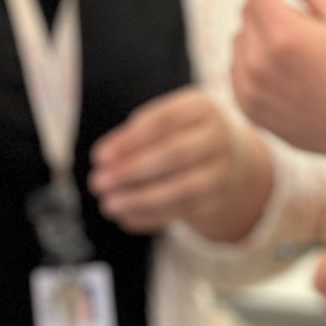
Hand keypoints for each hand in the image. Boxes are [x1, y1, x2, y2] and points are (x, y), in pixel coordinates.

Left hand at [89, 87, 272, 242]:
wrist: (227, 155)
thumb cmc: (180, 133)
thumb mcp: (163, 122)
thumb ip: (134, 136)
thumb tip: (104, 162)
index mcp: (201, 108)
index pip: (163, 122)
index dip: (129, 140)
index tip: (98, 157)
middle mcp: (218, 137)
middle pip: (175, 154)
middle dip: (132, 170)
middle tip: (98, 183)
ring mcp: (222, 170)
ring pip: (182, 188)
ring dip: (141, 199)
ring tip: (109, 204)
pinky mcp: (217, 198)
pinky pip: (183, 210)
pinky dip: (151, 216)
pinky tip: (126, 217)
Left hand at [230, 0, 325, 161]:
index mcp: (285, 33)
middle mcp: (259, 61)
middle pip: (246, 12)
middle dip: (269, 9)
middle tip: (304, 27)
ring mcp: (250, 88)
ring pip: (239, 41)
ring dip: (260, 38)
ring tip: (296, 55)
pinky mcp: (248, 108)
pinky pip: (238, 70)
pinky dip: (255, 66)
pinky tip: (287, 76)